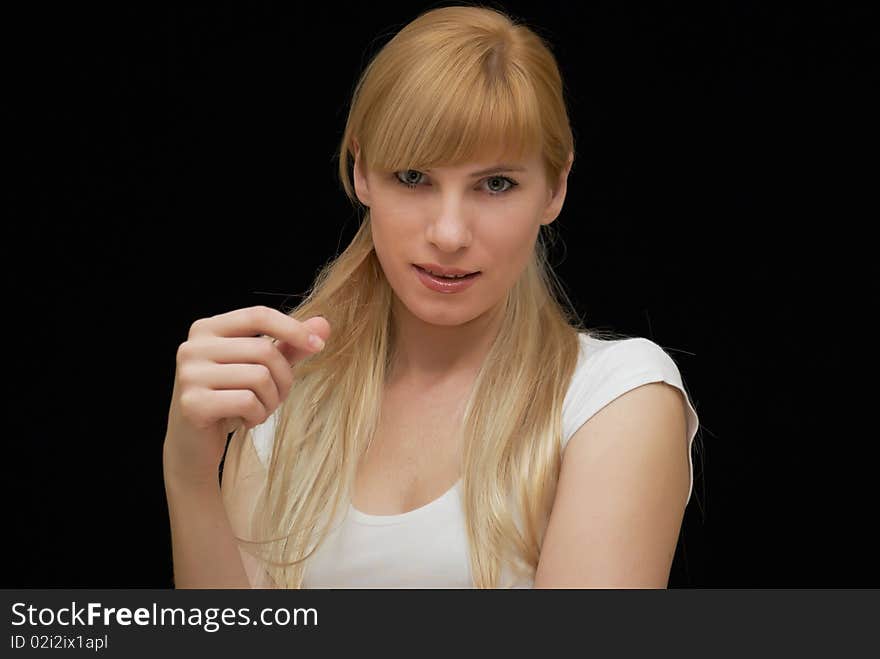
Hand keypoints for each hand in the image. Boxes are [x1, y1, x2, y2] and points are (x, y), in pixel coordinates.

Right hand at [162, 305, 330, 484]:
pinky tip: (248, 420)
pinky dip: (258, 415)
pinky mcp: (193, 403)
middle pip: (264, 350)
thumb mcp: (260, 367)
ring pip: (259, 377)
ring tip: (261, 409)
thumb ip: (289, 345)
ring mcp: (189, 375)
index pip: (258, 315)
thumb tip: (324, 324)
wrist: (194, 443)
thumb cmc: (230, 398)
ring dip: (272, 400)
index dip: (293, 328)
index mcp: (207, 329)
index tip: (318, 345)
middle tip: (279, 396)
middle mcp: (193, 347)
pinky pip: (247, 402)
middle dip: (284, 378)